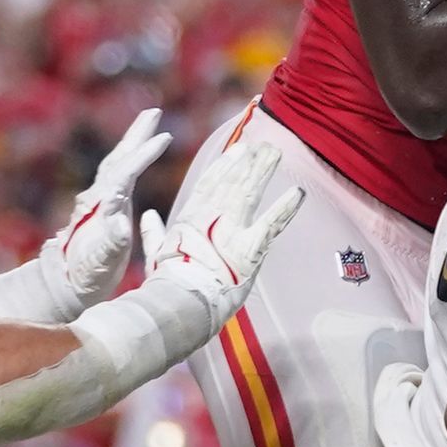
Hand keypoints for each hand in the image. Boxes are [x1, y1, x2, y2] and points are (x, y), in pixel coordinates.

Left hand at [41, 109, 174, 314]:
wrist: (65, 284)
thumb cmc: (86, 276)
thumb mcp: (100, 263)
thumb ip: (110, 243)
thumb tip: (121, 224)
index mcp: (101, 206)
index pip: (125, 173)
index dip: (144, 155)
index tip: (164, 137)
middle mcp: (98, 197)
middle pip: (119, 158)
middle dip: (137, 135)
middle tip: (154, 112)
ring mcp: (100, 201)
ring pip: (118, 163)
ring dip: (133, 142)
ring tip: (149, 124)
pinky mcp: (104, 208)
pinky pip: (120, 176)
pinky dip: (131, 161)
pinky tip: (139, 159)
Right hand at [133, 132, 300, 327]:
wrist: (179, 302)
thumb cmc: (166, 283)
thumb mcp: (155, 254)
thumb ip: (153, 233)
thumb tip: (148, 217)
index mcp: (190, 219)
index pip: (208, 183)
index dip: (224, 165)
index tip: (237, 150)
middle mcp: (212, 218)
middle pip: (233, 182)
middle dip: (248, 162)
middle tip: (262, 145)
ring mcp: (232, 230)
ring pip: (250, 193)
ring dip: (263, 171)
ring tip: (275, 153)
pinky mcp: (251, 248)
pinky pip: (272, 223)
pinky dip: (286, 207)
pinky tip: (298, 192)